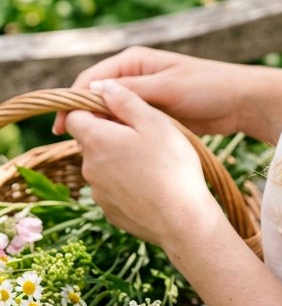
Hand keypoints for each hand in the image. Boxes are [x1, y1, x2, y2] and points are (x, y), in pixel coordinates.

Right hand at [53, 47, 281, 144]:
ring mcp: (143, 95)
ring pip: (110, 114)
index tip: (62, 127)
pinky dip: (118, 135)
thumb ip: (130, 90)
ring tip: (92, 152)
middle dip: (86, 118)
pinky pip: (127, 124)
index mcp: (134, 60)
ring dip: (102, 129)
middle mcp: (134, 75)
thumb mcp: (166, 88)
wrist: (241, 101)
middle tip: (77, 145)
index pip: (91, 80)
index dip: (73, 101)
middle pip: (97, 98)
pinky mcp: (153, 113)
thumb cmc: (207, 86)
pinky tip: (112, 153)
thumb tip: (92, 91)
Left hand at [63, 81, 218, 249]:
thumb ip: (125, 100)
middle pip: (89, 140)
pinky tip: (151, 183)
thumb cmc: (171, 165)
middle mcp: (89, 167)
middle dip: (109, 132)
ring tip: (152, 160)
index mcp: (96, 140)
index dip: (93, 108)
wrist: (182, 219)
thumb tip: (102, 86)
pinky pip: (112, 188)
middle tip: (143, 132)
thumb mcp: (153, 121)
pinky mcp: (110, 211)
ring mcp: (98, 193)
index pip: (74, 116)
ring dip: (118, 157)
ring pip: (101, 164)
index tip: (117, 108)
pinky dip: (126, 181)